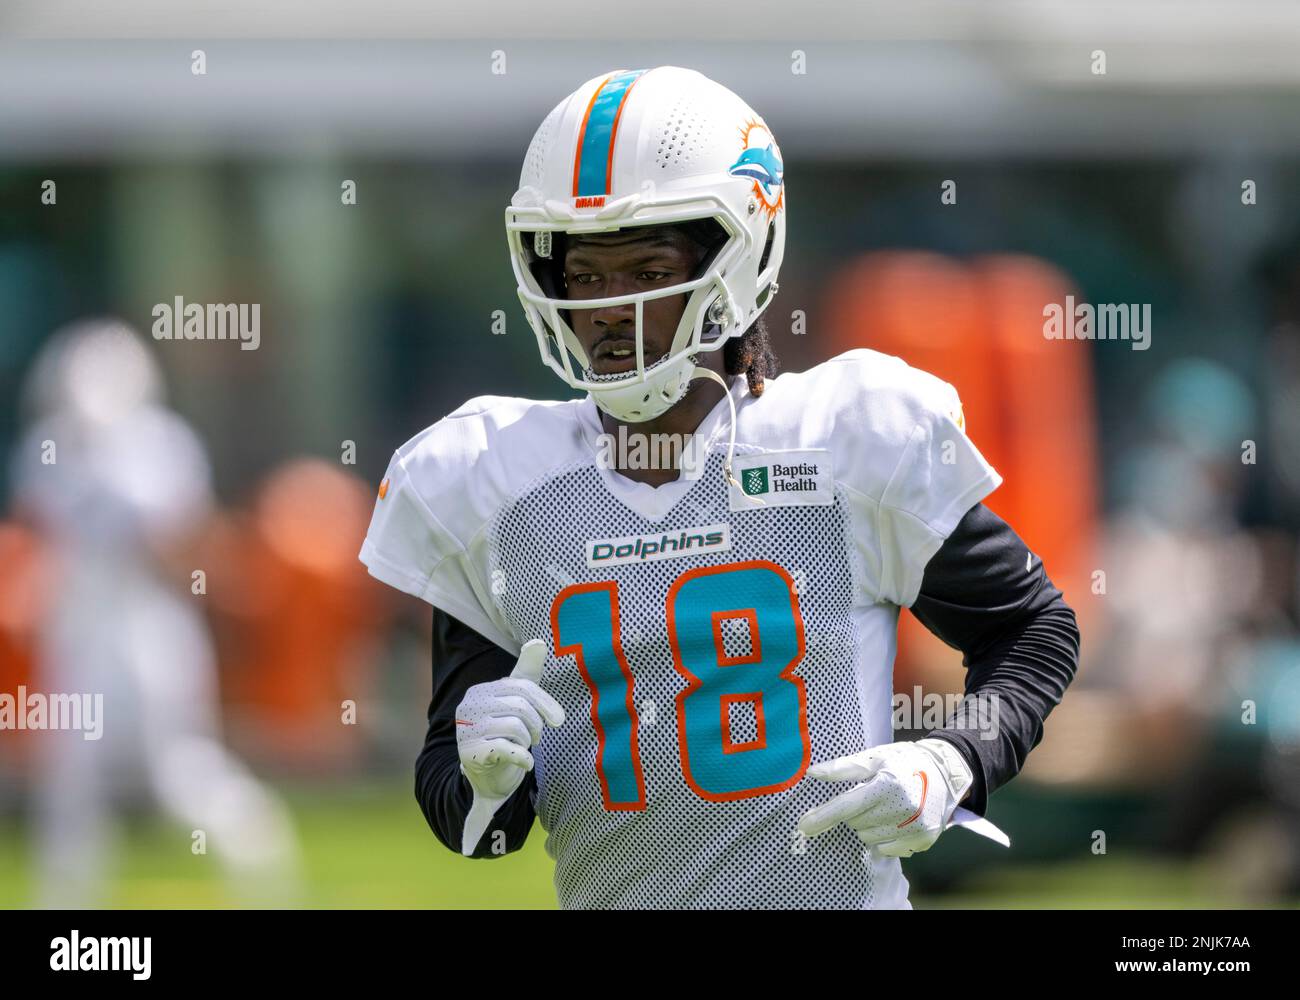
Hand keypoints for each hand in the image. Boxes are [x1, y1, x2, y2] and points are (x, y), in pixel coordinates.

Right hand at [455, 639, 564, 855]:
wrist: (488, 777)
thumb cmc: (504, 733)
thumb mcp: (516, 701)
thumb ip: (527, 673)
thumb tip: (539, 641)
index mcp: (480, 691)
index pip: (521, 686)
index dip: (545, 703)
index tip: (558, 721)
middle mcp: (468, 707)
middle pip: (520, 706)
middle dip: (536, 725)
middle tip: (536, 738)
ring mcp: (466, 730)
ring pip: (516, 727)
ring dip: (527, 741)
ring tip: (522, 747)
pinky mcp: (471, 754)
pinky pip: (508, 749)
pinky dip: (524, 758)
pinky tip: (526, 764)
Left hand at [796, 738, 973, 857]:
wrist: (946, 772)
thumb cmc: (904, 761)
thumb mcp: (874, 757)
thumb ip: (843, 768)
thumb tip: (812, 772)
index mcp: (887, 785)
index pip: (846, 806)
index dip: (823, 817)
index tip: (803, 826)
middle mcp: (902, 809)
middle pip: (855, 824)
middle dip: (855, 813)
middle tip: (870, 797)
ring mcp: (914, 828)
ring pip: (869, 839)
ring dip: (869, 826)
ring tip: (884, 807)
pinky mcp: (923, 840)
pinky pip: (887, 849)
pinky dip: (885, 838)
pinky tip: (895, 820)